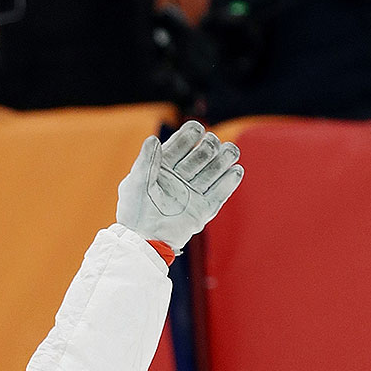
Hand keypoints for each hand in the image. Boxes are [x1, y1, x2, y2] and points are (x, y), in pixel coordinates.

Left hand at [116, 120, 242, 251]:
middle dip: (209, 147)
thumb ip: (145, 161)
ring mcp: (193, 193)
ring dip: (224, 159)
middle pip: (201, 155)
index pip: (181, 144)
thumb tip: (153, 139)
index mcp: (163, 167)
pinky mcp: (203, 209)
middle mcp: (180, 177)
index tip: (197, 129)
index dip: (190, 135)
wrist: (143, 241)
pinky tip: (236, 171)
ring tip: (231, 152)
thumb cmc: (135, 212)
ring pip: (213, 171)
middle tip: (211, 145)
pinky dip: (228, 183)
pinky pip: (220, 194)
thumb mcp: (135, 184)